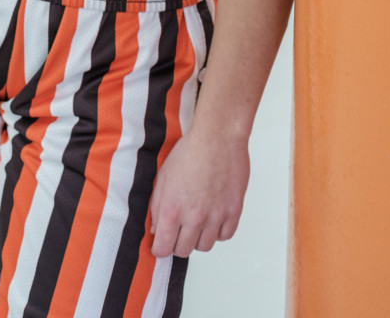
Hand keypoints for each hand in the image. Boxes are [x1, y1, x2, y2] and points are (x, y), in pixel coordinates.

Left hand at [149, 130, 249, 257]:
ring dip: (198, 238)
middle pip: (183, 251)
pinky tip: (213, 217)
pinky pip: (224, 236)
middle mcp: (194, 217)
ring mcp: (215, 216)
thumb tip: (156, 230)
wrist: (217, 138)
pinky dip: (218, 231)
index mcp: (172, 209)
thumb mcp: (163, 177)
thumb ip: (157, 206)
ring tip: (197, 221)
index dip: (160, 248)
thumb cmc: (189, 152)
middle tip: (179, 230)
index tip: (161, 243)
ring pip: (204, 246)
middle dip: (178, 243)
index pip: (163, 248)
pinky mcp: (233, 211)